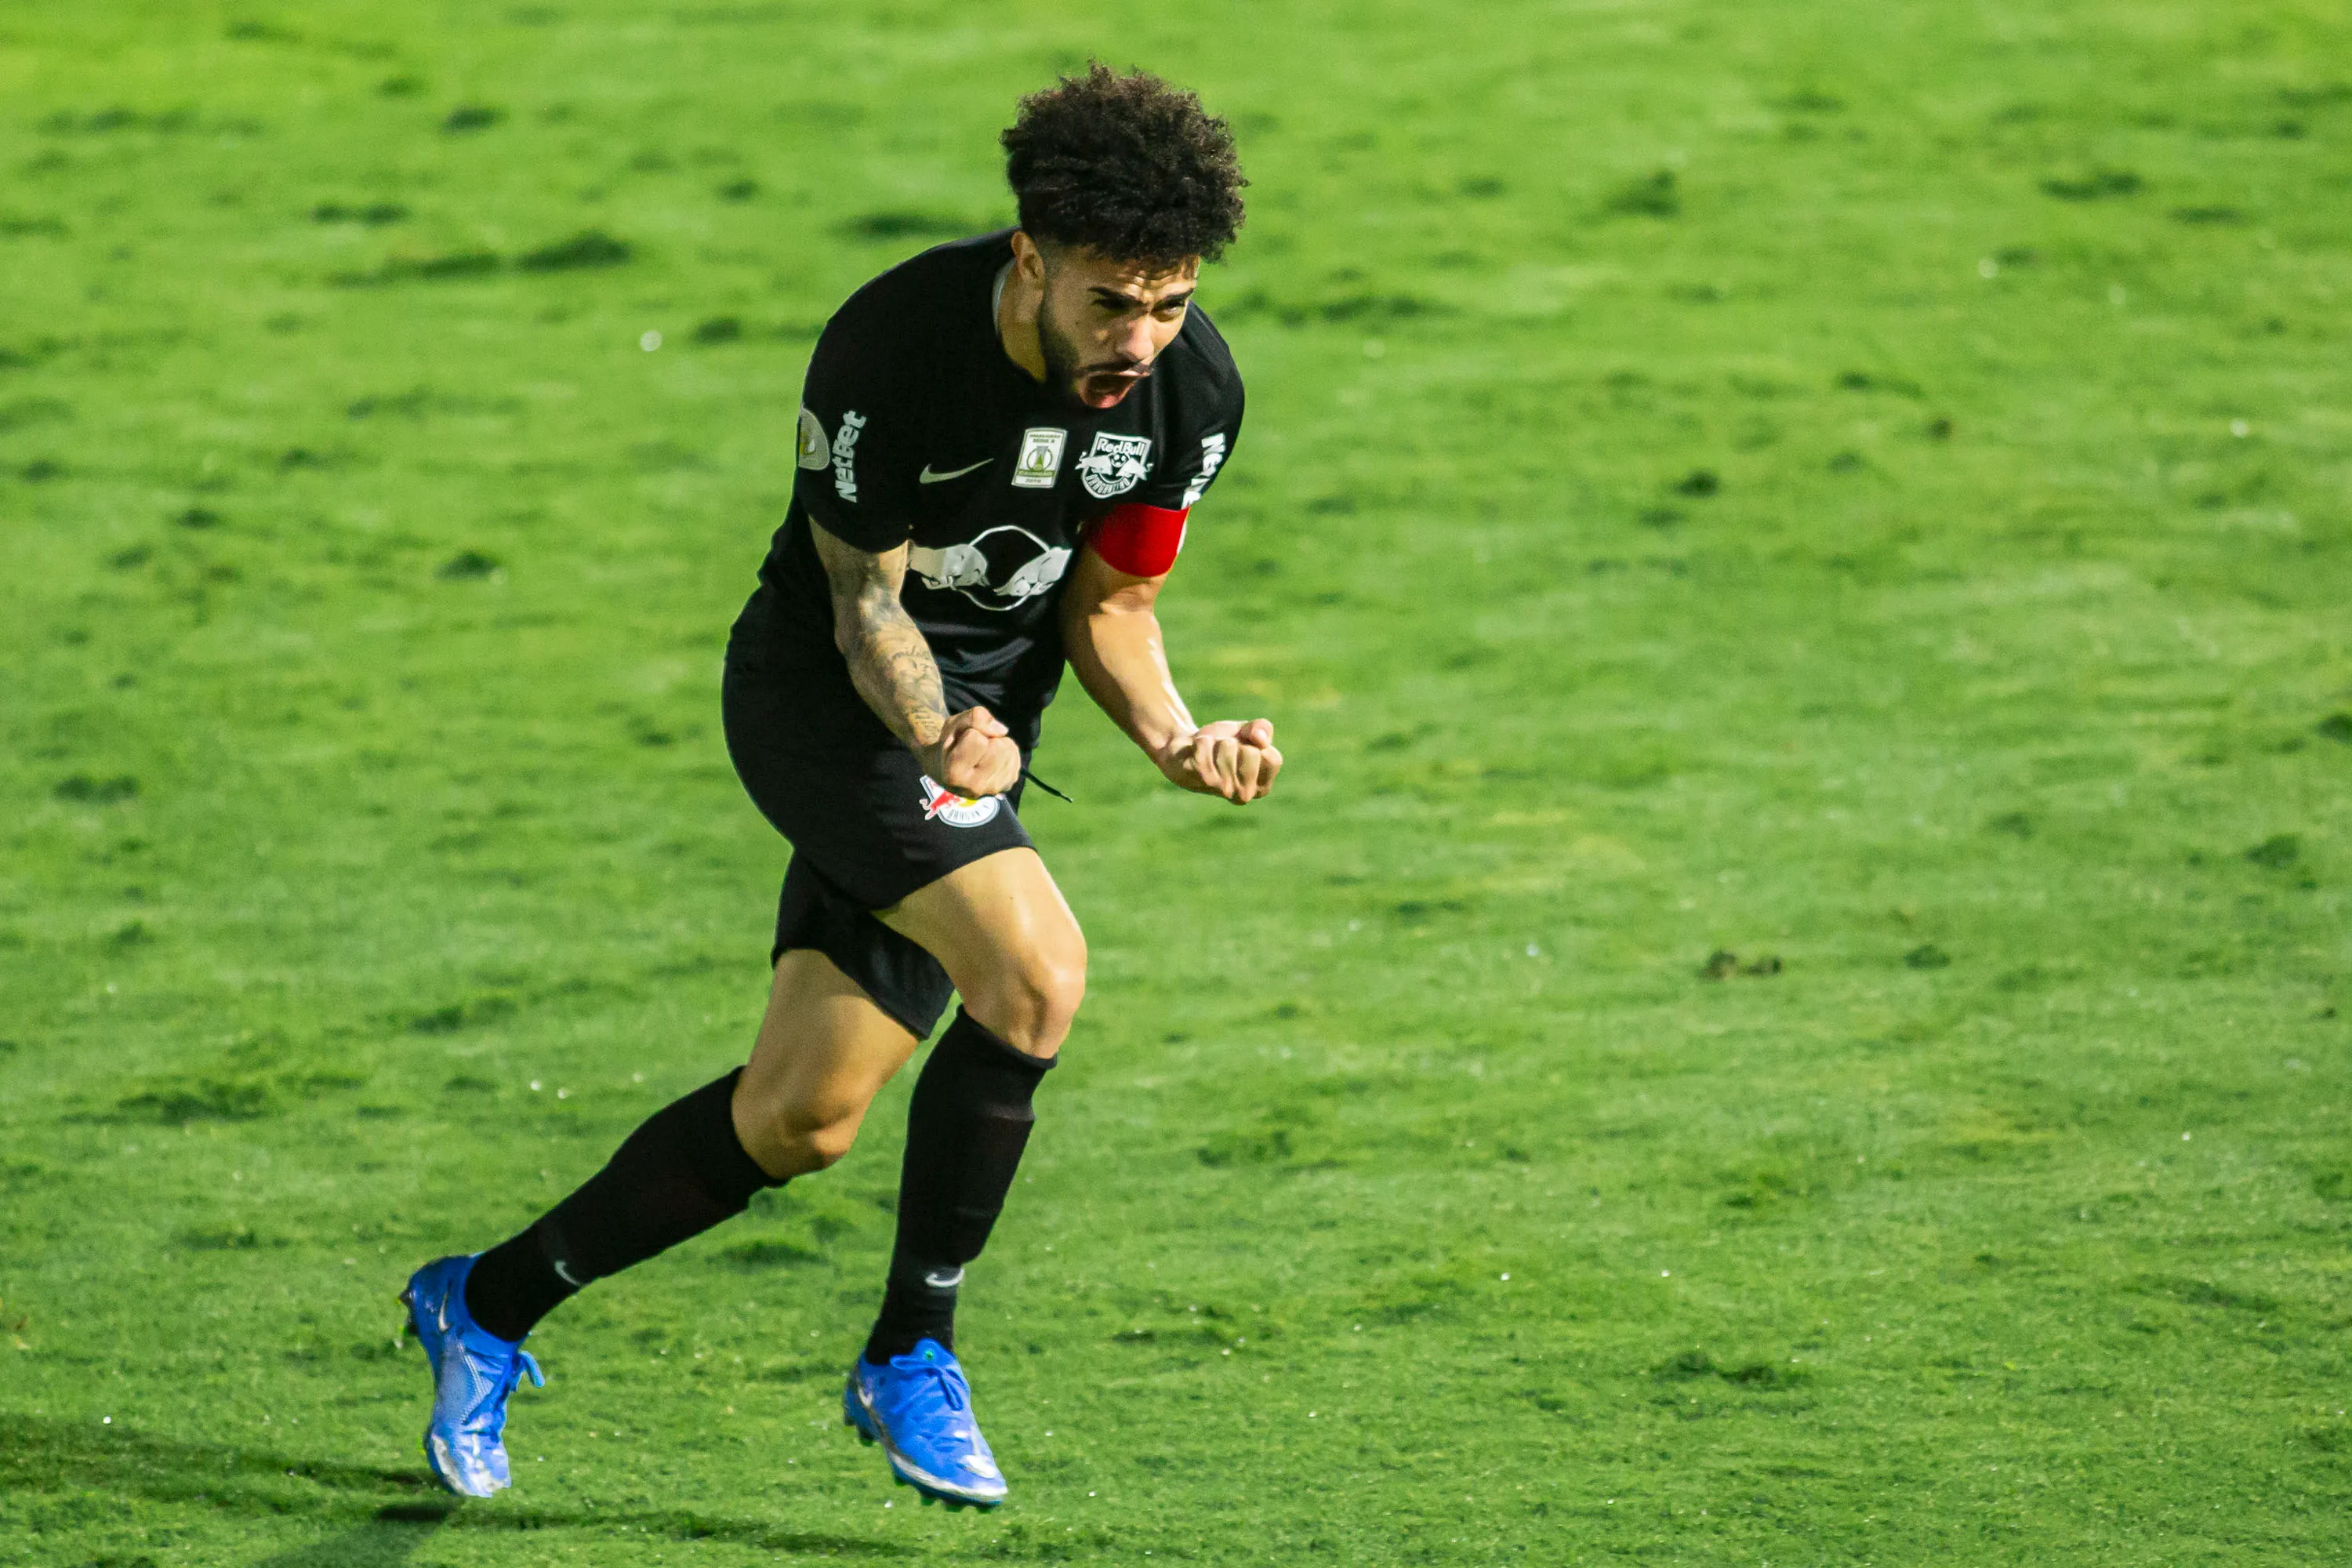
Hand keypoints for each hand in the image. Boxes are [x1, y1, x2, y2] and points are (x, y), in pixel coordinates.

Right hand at [921, 707, 1020, 799]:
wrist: (952, 770)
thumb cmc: (952, 744)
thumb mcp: (954, 724)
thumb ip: (975, 718)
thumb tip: (1003, 731)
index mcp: (954, 775)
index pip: (977, 739)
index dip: (971, 733)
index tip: (962, 743)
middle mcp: (975, 787)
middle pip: (999, 746)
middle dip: (989, 739)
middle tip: (975, 748)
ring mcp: (993, 789)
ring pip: (1009, 749)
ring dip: (998, 744)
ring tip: (983, 753)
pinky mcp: (1007, 785)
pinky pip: (1016, 755)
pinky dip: (1006, 752)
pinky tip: (992, 759)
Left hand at [1159, 718, 1281, 803]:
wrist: (1186, 746)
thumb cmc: (1221, 743)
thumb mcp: (1246, 731)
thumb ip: (1262, 729)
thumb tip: (1261, 739)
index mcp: (1261, 787)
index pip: (1273, 759)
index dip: (1257, 745)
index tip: (1244, 749)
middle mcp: (1243, 795)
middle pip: (1251, 752)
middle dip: (1236, 743)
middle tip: (1224, 751)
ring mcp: (1220, 789)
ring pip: (1228, 748)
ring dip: (1216, 742)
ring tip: (1210, 753)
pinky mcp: (1197, 779)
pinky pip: (1206, 747)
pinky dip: (1201, 741)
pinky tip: (1196, 753)